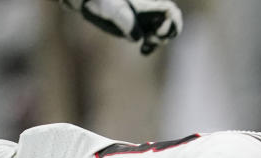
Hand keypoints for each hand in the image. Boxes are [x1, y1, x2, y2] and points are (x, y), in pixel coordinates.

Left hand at [62, 0, 181, 53]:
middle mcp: (150, 12)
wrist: (89, 1)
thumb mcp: (112, 9)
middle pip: (172, 24)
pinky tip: (142, 50)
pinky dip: (151, 45)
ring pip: (163, 32)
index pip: (171, 12)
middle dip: (165, 35)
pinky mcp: (137, 29)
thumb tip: (137, 37)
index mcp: (148, 5)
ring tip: (144, 47)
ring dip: (158, 42)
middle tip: (149, 40)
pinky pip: (152, 38)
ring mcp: (144, 20)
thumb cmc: (101, 1)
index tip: (156, 32)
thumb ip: (125, 20)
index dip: (171, 25)